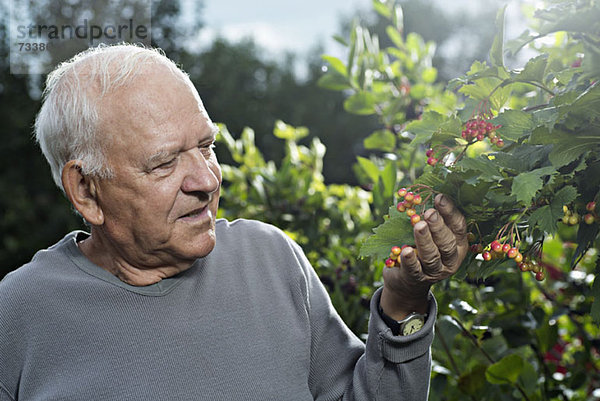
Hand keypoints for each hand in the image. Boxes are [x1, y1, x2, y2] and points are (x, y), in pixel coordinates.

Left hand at [380, 193, 467, 319]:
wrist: (407, 280)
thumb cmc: (420, 247)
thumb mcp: (429, 232)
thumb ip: (431, 215)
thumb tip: (429, 187)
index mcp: (458, 243)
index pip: (458, 226)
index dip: (450, 212)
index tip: (439, 197)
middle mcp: (451, 259)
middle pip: (447, 243)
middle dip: (438, 227)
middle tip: (429, 212)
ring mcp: (435, 271)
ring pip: (433, 256)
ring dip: (425, 240)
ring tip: (418, 226)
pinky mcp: (417, 279)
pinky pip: (414, 270)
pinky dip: (410, 260)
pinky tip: (406, 250)